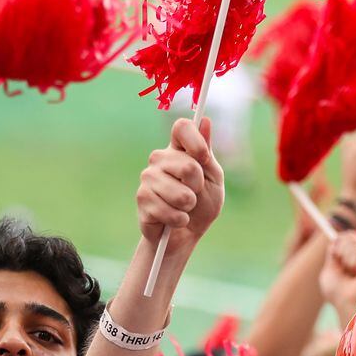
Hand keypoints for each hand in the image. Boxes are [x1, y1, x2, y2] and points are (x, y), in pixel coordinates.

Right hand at [137, 117, 224, 246]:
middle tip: (194, 194)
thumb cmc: (202, 205)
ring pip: (180, 192)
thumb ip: (207, 153)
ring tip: (185, 208)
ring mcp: (148, 177)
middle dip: (198, 186)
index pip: (182, 127)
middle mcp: (160, 159)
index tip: (204, 159)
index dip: (195, 141)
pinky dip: (179, 219)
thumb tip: (204, 121)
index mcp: (179, 150)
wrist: (185, 234)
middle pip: (187, 165)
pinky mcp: (142, 198)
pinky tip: (175, 219)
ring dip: (189, 205)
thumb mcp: (213, 179)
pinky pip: (168, 209)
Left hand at [319, 232, 355, 319]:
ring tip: (351, 272)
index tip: (334, 254)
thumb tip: (336, 240)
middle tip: (342, 266)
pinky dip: (355, 261)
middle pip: (348, 236)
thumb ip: (332, 255)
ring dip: (346, 258)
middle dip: (340, 250)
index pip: (345, 239)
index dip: (338, 242)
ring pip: (353, 241)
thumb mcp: (329, 272)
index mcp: (350, 259)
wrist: (350, 303)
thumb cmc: (339, 294)